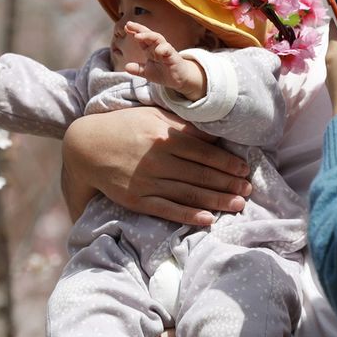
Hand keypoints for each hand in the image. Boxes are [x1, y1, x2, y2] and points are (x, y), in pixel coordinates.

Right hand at [60, 107, 251, 225]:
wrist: (88, 146)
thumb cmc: (125, 127)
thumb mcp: (153, 116)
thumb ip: (182, 126)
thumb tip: (212, 136)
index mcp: (164, 136)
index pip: (205, 152)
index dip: (228, 163)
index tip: (244, 170)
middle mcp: (158, 159)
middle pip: (201, 175)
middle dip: (228, 184)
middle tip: (248, 190)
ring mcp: (147, 181)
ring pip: (189, 193)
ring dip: (216, 200)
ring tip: (237, 204)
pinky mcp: (136, 199)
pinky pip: (168, 209)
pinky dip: (189, 215)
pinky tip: (208, 219)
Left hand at [123, 22, 206, 100]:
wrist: (180, 79)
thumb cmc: (164, 72)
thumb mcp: (147, 72)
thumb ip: (138, 69)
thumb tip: (126, 66)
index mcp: (151, 50)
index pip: (142, 38)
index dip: (135, 31)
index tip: (126, 27)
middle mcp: (158, 47)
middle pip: (149, 35)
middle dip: (139, 29)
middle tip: (129, 25)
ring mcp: (167, 51)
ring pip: (158, 39)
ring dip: (148, 36)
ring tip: (138, 36)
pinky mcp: (174, 57)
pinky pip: (169, 50)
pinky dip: (163, 49)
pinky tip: (157, 50)